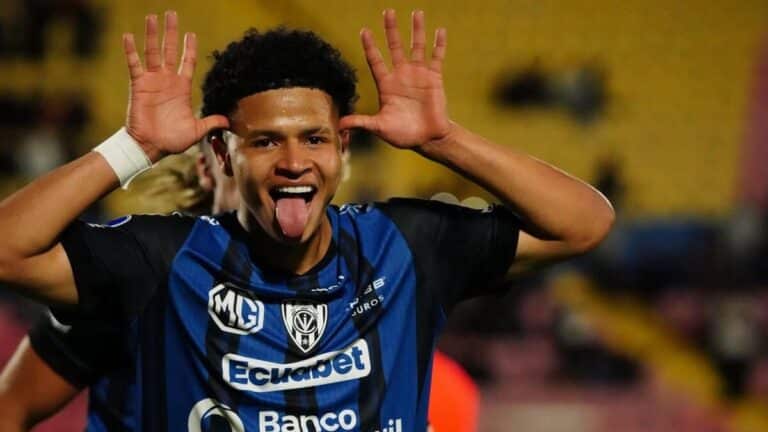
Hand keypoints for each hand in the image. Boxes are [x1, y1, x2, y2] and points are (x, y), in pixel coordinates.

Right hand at [122, 11, 227, 161]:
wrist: (151, 147)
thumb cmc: (172, 140)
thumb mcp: (197, 130)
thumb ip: (211, 122)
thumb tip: (228, 122)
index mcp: (182, 88)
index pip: (187, 63)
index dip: (189, 48)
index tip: (191, 34)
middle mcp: (167, 81)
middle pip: (171, 51)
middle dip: (172, 33)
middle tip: (172, 14)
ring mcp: (153, 81)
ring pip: (153, 52)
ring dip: (152, 34)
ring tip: (152, 16)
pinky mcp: (139, 85)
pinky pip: (134, 64)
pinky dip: (131, 50)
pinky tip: (128, 36)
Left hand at [340, 10, 451, 148]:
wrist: (428, 139)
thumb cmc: (403, 134)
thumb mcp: (379, 128)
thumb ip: (361, 122)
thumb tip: (339, 125)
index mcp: (386, 85)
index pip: (375, 60)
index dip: (370, 46)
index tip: (364, 31)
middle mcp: (401, 75)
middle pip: (394, 47)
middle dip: (391, 30)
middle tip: (387, 12)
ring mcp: (418, 75)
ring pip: (416, 47)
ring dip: (417, 30)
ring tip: (417, 12)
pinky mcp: (434, 78)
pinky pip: (436, 58)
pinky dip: (439, 45)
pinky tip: (440, 30)